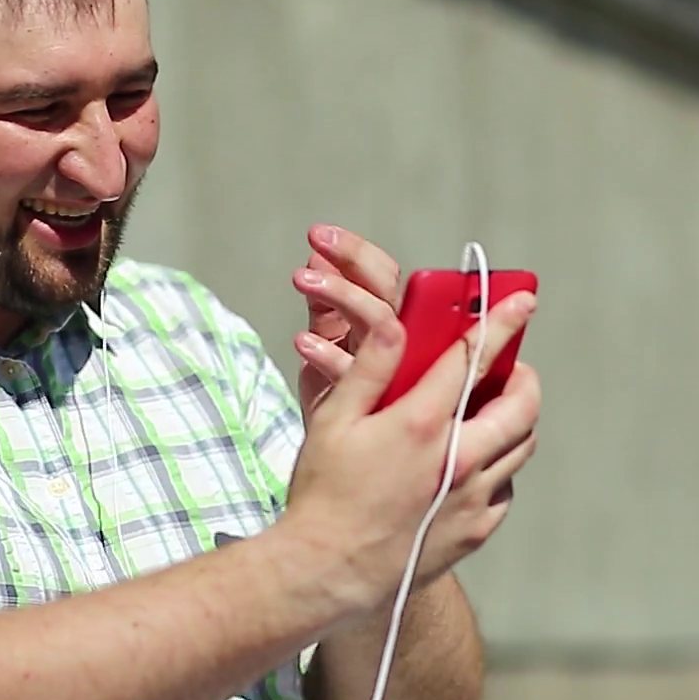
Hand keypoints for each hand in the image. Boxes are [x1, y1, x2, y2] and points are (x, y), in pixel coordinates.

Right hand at [280, 288, 540, 613]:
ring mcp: (472, 499)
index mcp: (422, 424)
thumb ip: (371, 368)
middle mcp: (458, 460)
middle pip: (522, 405)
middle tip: (509, 368)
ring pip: (521, 446)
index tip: (523, 301)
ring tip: (491, 412)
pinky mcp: (475, 530)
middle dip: (524, 377)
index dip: (503, 323)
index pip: (474, 358)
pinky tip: (472, 463)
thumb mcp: (334, 421)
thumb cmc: (323, 494)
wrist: (327, 572)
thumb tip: (396, 323)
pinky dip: (499, 466)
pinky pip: (505, 488)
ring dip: (516, 421)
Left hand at [293, 225, 401, 419]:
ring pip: (380, 321)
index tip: (321, 235)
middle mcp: (395, 344)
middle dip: (353, 259)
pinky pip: (355, 373)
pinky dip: (326, 354)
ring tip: (303, 280)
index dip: (357, 253)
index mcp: (390, 325)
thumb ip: (328, 306)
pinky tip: (302, 341)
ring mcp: (387, 371)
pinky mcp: (371, 403)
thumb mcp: (332, 348)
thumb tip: (317, 256)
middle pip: (388, 290)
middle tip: (318, 241)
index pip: (385, 276)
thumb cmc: (347, 406)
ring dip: (342, 294)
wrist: (346, 464)